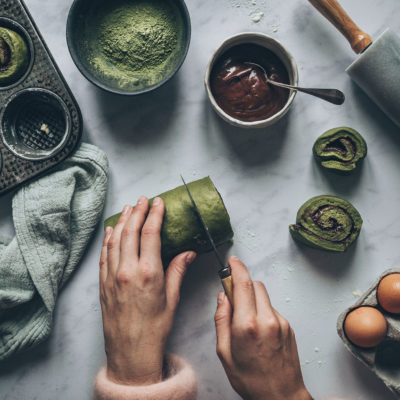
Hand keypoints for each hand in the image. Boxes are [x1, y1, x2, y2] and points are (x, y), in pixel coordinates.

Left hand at [99, 197, 195, 384]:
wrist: (131, 352)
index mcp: (149, 273)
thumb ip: (178, 270)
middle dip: (137, 211)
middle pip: (131, 231)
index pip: (151, 233)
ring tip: (128, 208)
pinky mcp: (103, 284)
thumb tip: (188, 252)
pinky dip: (107, 240)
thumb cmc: (155, 328)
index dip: (154, 214)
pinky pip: (104, 255)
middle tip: (143, 199)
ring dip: (122, 221)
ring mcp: (112, 277)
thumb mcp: (172, 299)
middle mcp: (128, 271)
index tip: (158, 202)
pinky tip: (111, 231)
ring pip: (115, 240)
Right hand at [214, 256, 311, 399]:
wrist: (281, 396)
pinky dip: (262, 311)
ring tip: (246, 321)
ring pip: (264, 296)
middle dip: (243, 285)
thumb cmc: (251, 380)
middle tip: (233, 298)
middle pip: (255, 285)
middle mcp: (266, 320)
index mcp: (247, 326)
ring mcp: (280, 322)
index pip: (243, 284)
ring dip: (253, 298)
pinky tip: (259, 331)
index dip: (237, 268)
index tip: (232, 261)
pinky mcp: (288, 326)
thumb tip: (222, 298)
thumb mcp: (224, 353)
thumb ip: (221, 320)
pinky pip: (271, 308)